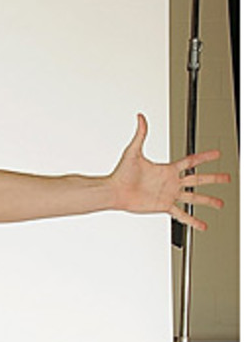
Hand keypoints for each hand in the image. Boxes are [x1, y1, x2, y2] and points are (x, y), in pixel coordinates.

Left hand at [110, 114, 229, 230]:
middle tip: (227, 178)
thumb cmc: (121, 173)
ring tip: (220, 204)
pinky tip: (201, 225)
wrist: (114, 192)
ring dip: (207, 201)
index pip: (191, 161)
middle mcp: (170, 182)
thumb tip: (140, 117)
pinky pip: (181, 214)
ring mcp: (168, 195)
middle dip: (214, 178)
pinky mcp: (163, 206)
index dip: (205, 157)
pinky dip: (192, 220)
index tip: (217, 154)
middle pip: (198, 179)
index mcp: (167, 169)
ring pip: (194, 198)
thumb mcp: (134, 152)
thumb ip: (140, 134)